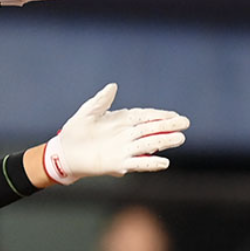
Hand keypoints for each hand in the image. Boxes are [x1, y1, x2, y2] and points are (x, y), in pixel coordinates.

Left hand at [42, 83, 189, 184]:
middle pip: (152, 130)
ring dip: (164, 142)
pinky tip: (165, 162)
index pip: (145, 117)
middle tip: (186, 124)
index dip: (160, 116)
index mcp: (122, 120)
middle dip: (168, 126)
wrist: (64, 152)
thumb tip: (113, 86)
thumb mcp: (88, 112)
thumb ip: (101, 100)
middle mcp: (126, 135)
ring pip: (148, 145)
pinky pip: (138, 163)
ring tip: (180, 139)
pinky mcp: (118, 164)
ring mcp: (124, 150)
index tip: (175, 115)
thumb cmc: (76, 131)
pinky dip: (151, 163)